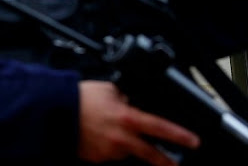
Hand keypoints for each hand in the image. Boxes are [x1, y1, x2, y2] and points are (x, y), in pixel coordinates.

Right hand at [78, 81, 199, 165]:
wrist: (54, 112)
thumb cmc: (79, 98)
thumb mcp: (107, 89)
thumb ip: (125, 97)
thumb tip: (132, 100)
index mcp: (127, 118)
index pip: (160, 128)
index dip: (180, 136)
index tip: (193, 141)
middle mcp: (121, 138)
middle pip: (151, 154)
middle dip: (167, 161)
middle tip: (175, 164)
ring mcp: (109, 152)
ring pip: (126, 152)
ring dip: (125, 144)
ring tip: (108, 130)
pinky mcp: (97, 159)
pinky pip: (108, 153)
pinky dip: (107, 146)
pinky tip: (97, 135)